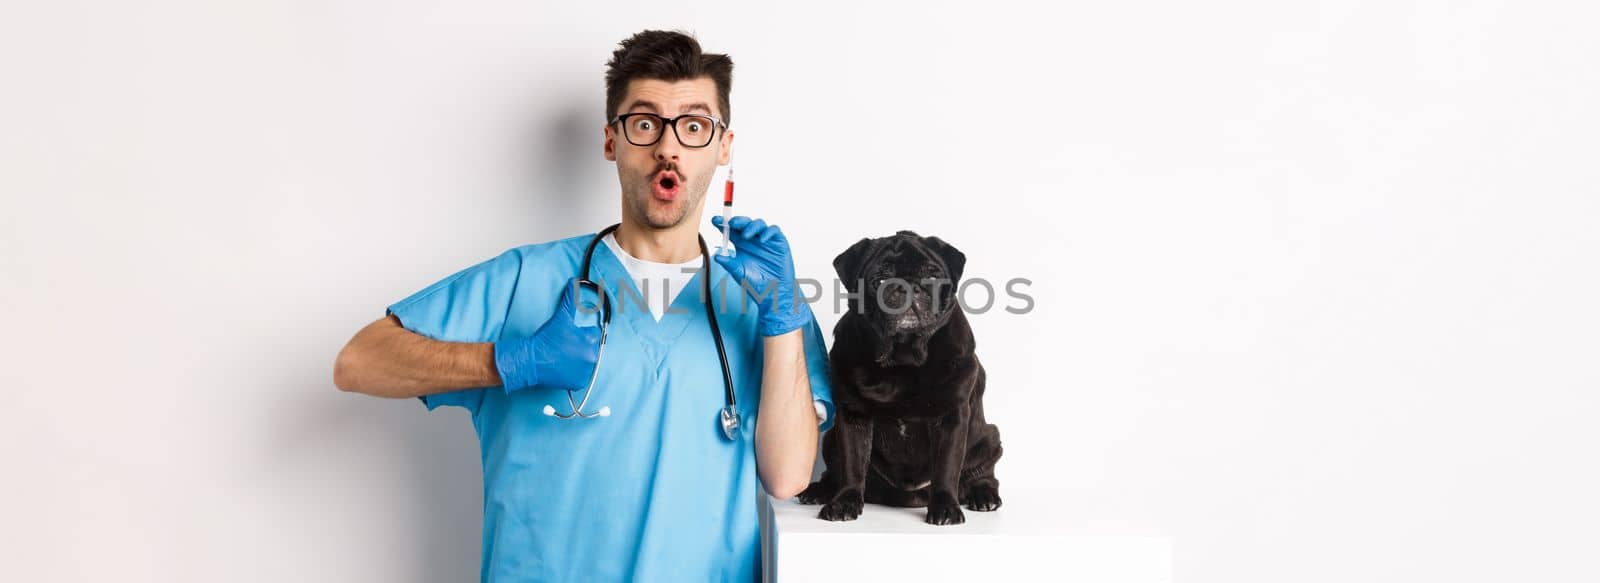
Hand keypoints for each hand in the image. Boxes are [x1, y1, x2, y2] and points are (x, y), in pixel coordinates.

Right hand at [493, 278, 602, 392]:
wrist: (532, 359)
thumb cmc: (546, 338)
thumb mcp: (561, 317)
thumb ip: (570, 298)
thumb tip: (573, 281)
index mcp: (591, 340)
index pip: (594, 334)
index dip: (581, 333)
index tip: (569, 337)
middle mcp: (592, 357)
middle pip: (591, 348)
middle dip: (580, 346)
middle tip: (564, 347)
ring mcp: (586, 372)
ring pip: (586, 362)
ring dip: (577, 359)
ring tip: (562, 357)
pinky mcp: (578, 383)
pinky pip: (580, 376)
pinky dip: (573, 373)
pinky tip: (562, 367)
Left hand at [711, 215, 814, 336]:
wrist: (773, 292)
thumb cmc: (756, 283)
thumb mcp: (739, 273)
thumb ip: (729, 264)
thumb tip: (716, 257)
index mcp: (741, 245)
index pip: (731, 230)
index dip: (723, 223)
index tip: (714, 220)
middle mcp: (753, 240)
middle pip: (744, 223)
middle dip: (737, 221)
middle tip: (731, 223)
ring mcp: (766, 240)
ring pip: (759, 224)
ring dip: (751, 226)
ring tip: (746, 235)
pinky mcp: (778, 242)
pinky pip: (774, 230)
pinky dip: (768, 232)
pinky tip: (762, 239)